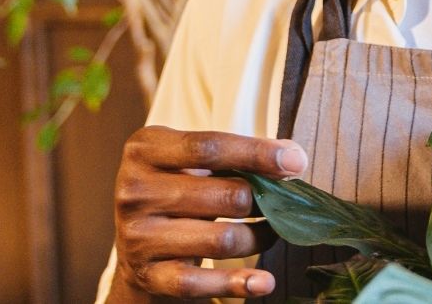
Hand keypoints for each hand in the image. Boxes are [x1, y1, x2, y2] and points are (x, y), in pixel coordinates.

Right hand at [108, 125, 307, 299]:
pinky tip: (263, 282)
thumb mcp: (193, 162)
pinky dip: (237, 283)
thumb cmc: (177, 189)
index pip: (209, 148)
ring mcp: (138, 236)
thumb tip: (292, 159)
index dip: (257, 153)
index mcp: (145, 150)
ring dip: (260, 237)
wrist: (135, 242)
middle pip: (224, 196)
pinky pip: (200, 283)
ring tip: (273, 231)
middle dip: (265, 200)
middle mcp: (134, 191)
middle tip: (286, 203)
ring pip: (222, 240)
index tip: (296, 161)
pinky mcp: (148, 274)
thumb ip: (236, 156)